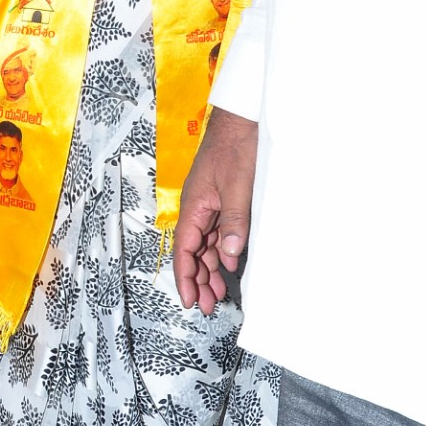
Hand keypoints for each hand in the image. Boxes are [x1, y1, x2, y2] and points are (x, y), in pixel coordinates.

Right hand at [174, 108, 257, 315]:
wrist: (242, 119)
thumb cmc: (236, 147)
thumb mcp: (238, 186)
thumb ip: (234, 221)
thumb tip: (229, 255)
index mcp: (194, 206)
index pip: (183, 250)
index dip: (185, 278)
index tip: (190, 300)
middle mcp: (197, 208)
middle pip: (191, 252)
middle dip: (198, 280)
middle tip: (209, 306)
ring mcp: (208, 204)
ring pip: (203, 244)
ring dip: (208, 268)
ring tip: (218, 292)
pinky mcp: (220, 200)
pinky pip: (215, 232)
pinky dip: (219, 251)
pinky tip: (228, 263)